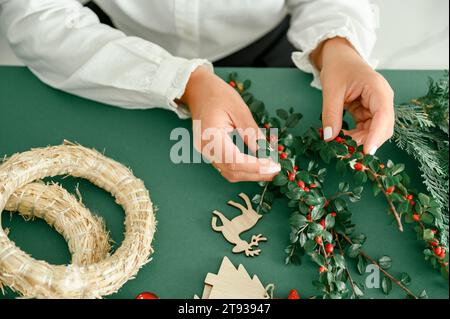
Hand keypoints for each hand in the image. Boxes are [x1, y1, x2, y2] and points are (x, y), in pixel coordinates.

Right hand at [180, 67, 280, 181]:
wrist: (197, 90)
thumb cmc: (216, 94)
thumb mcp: (238, 108)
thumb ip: (251, 130)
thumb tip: (264, 150)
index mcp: (210, 136)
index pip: (234, 160)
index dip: (255, 167)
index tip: (273, 166)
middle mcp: (205, 148)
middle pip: (231, 171)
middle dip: (255, 174)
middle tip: (276, 170)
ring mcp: (206, 152)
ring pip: (228, 173)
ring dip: (249, 175)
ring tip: (269, 169)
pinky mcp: (210, 152)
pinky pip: (226, 167)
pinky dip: (242, 169)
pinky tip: (257, 165)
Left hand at [311, 37, 394, 154]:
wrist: (339, 57)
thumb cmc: (338, 67)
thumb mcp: (331, 89)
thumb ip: (331, 113)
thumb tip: (329, 137)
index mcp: (378, 90)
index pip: (383, 116)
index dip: (376, 136)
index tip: (367, 151)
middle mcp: (382, 100)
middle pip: (382, 128)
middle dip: (366, 141)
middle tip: (345, 152)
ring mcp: (376, 107)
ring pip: (373, 131)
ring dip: (359, 141)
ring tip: (340, 145)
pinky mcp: (368, 112)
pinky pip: (365, 129)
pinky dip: (354, 136)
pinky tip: (341, 138)